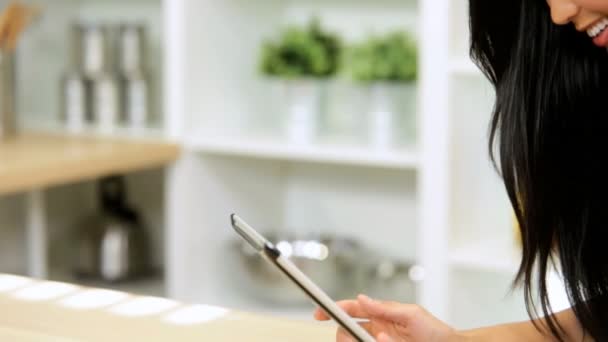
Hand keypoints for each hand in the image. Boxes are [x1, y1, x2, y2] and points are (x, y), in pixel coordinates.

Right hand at [313, 294, 463, 341]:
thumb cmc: (435, 331)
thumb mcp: (411, 314)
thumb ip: (385, 307)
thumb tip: (362, 299)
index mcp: (380, 314)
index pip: (351, 309)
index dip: (333, 309)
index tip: (320, 313)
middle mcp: (376, 329)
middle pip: (347, 330)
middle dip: (344, 333)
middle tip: (354, 336)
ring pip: (355, 341)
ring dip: (358, 340)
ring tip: (380, 339)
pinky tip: (384, 341)